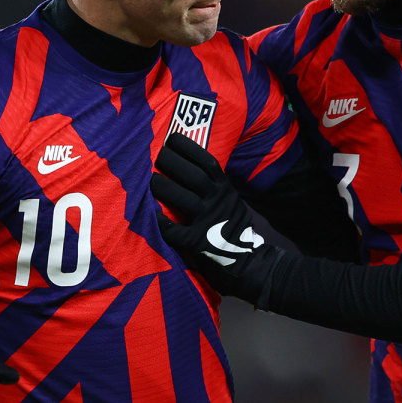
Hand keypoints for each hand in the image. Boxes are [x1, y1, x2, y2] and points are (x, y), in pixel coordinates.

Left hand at [150, 133, 281, 304]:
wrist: (250, 263)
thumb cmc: (232, 227)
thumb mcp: (230, 199)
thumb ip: (213, 185)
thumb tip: (186, 163)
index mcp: (225, 189)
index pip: (207, 162)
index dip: (188, 148)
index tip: (172, 139)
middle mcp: (218, 202)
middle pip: (192, 176)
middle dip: (171, 162)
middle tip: (157, 157)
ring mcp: (208, 222)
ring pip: (181, 199)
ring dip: (162, 187)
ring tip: (151, 181)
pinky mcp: (198, 244)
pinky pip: (174, 230)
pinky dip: (161, 221)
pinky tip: (151, 214)